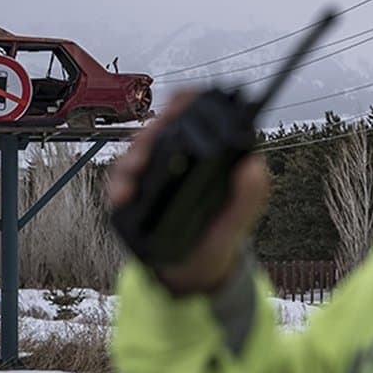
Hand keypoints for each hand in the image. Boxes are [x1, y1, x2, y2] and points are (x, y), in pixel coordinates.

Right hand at [108, 91, 270, 294]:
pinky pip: (123, 176)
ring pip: (139, 148)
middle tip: (147, 150)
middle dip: (151, 133)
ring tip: (133, 175)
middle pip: (163, 126)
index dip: (188, 102)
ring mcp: (160, 170)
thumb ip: (251, 194)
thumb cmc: (221, 236)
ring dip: (132, 157)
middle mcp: (184, 156)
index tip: (177, 105)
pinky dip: (119, 182)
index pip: (199, 113)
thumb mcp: (241, 218)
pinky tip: (123, 195)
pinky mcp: (140, 187)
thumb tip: (253, 166)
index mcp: (214, 155)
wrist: (195, 270)